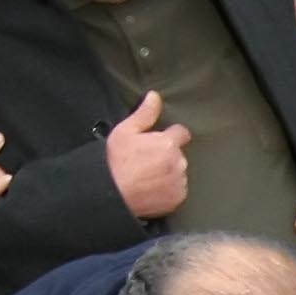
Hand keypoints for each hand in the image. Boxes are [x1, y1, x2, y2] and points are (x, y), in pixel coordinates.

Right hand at [107, 88, 190, 219]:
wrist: (113, 193)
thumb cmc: (117, 161)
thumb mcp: (126, 131)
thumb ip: (145, 113)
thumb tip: (155, 96)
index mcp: (168, 144)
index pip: (181, 133)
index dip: (171, 134)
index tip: (160, 139)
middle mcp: (179, 162)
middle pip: (178, 154)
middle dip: (167, 154)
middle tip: (146, 159)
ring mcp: (180, 182)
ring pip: (178, 172)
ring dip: (168, 172)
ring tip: (147, 175)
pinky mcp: (177, 198)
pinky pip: (177, 190)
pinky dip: (168, 188)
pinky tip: (152, 187)